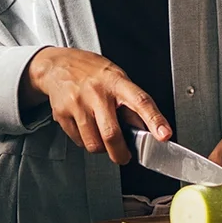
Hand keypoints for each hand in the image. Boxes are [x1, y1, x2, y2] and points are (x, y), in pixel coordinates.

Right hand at [23, 47, 168, 164]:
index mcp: (116, 81)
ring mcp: (77, 103)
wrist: (57, 65)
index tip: (164, 135)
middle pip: (112, 133)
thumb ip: (130, 103)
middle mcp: (97, 92)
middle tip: (124, 157)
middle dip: (120, 153)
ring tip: (101, 136)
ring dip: (101, 148)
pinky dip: (85, 141)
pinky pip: (78, 141)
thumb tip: (147, 128)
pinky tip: (85, 127)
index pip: (140, 101)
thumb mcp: (116, 78)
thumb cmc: (91, 72)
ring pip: (93, 143)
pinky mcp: (62, 114)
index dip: (154, 120)